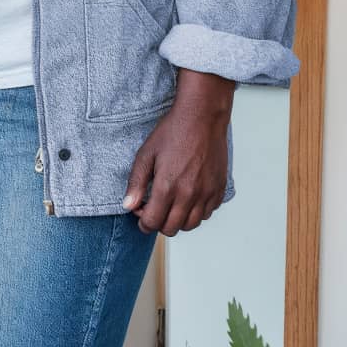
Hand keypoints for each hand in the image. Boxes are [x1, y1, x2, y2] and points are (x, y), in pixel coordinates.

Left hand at [123, 68, 233, 235]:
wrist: (201, 118)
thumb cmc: (172, 132)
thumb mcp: (146, 154)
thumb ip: (136, 182)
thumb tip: (128, 206)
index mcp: (168, 187)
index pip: (153, 222)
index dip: (143, 221)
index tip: (139, 212)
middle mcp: (189, 195)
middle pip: (172, 228)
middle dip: (158, 223)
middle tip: (152, 208)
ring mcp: (206, 194)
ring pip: (191, 225)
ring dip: (177, 220)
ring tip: (169, 204)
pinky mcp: (219, 191)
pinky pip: (206, 214)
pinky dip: (195, 212)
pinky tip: (186, 197)